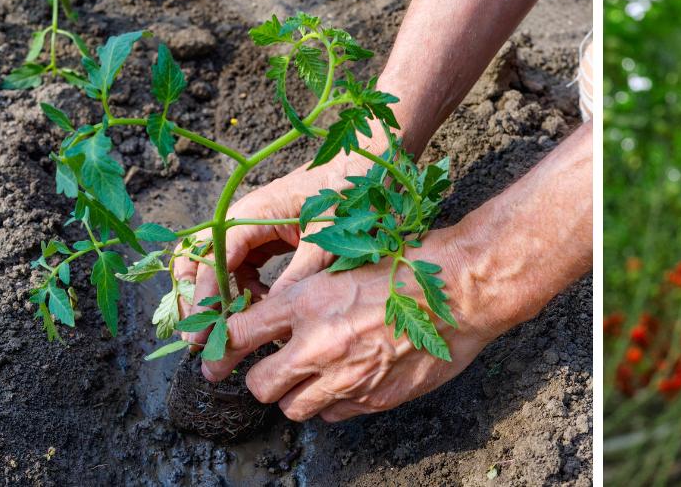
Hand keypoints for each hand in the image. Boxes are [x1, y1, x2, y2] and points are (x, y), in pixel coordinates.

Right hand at [174, 157, 369, 343]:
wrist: (362, 169)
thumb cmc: (345, 194)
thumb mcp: (327, 237)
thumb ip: (302, 272)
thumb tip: (275, 311)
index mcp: (252, 213)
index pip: (213, 257)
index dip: (205, 294)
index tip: (204, 328)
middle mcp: (243, 220)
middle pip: (200, 258)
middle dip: (196, 297)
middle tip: (199, 337)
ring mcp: (252, 230)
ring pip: (219, 266)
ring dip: (220, 298)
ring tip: (227, 331)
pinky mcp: (266, 239)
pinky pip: (242, 268)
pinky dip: (244, 290)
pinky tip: (262, 307)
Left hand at [200, 227, 504, 421]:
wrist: (463, 291)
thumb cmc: (412, 267)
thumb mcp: (347, 266)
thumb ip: (308, 298)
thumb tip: (276, 325)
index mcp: (308, 301)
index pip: (237, 335)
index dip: (221, 349)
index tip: (217, 356)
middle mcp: (319, 344)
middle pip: (259, 385)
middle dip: (263, 378)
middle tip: (277, 366)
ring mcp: (346, 377)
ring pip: (292, 408)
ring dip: (297, 395)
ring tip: (316, 375)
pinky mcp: (374, 399)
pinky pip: (333, 414)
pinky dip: (333, 403)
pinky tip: (350, 380)